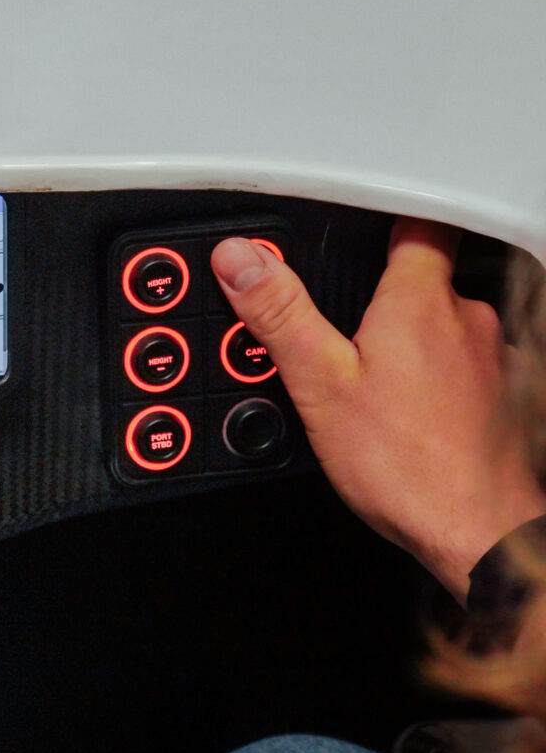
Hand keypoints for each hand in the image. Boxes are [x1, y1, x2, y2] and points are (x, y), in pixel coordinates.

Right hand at [211, 218, 545, 597]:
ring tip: (374, 387)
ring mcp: (497, 357)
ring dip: (415, 345)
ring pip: (447, 328)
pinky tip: (415, 417)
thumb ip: (280, 314)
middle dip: (385, 301)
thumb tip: (241, 261)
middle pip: (426, 281)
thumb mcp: (318, 384)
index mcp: (418, 302)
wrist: (476, 531)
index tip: (360, 233)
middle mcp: (467, 318)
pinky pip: (471, 368)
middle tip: (345, 340)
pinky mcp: (510, 395)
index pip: (416, 223)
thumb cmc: (405, 466)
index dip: (384, 220)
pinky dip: (442, 382)